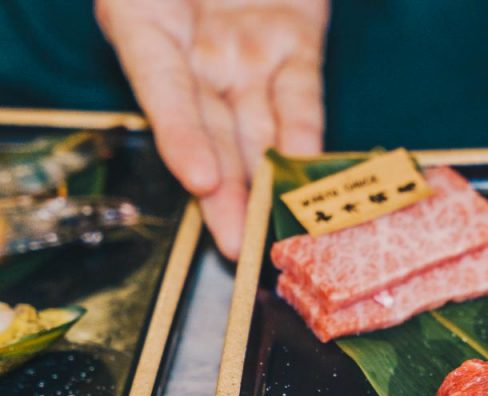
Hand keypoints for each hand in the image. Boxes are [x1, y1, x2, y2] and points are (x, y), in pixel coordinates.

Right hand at [96, 0, 328, 258]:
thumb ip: (159, 24)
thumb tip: (173, 57)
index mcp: (145, 25)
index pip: (162, 91)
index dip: (179, 136)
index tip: (200, 179)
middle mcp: (195, 49)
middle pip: (210, 128)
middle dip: (225, 191)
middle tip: (236, 245)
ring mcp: (245, 50)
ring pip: (255, 124)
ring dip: (264, 180)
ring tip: (271, 232)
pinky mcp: (295, 43)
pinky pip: (301, 94)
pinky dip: (306, 131)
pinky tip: (309, 168)